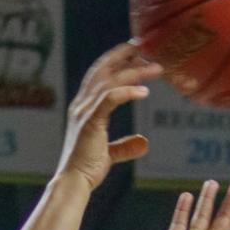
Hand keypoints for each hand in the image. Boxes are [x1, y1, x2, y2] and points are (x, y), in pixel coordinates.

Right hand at [53, 43, 161, 191]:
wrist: (73, 182)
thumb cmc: (87, 169)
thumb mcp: (109, 154)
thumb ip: (125, 146)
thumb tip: (144, 143)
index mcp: (83, 108)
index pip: (98, 75)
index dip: (115, 60)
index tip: (134, 52)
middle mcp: (81, 104)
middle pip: (103, 70)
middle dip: (123, 55)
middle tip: (145, 46)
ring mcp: (84, 112)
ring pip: (110, 81)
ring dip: (135, 71)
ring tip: (156, 68)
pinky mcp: (90, 122)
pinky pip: (110, 99)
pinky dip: (127, 92)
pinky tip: (144, 91)